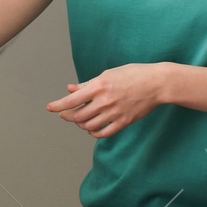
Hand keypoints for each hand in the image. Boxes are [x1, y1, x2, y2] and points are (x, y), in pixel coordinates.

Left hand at [46, 63, 162, 137]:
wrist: (157, 83)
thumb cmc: (132, 74)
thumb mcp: (108, 74)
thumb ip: (88, 84)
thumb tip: (70, 89)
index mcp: (98, 86)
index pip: (71, 100)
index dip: (57, 106)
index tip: (50, 108)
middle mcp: (104, 101)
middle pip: (77, 116)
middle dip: (67, 116)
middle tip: (65, 114)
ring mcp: (114, 113)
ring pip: (88, 126)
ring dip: (81, 124)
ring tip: (81, 119)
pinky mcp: (123, 122)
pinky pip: (103, 133)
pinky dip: (94, 133)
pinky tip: (92, 128)